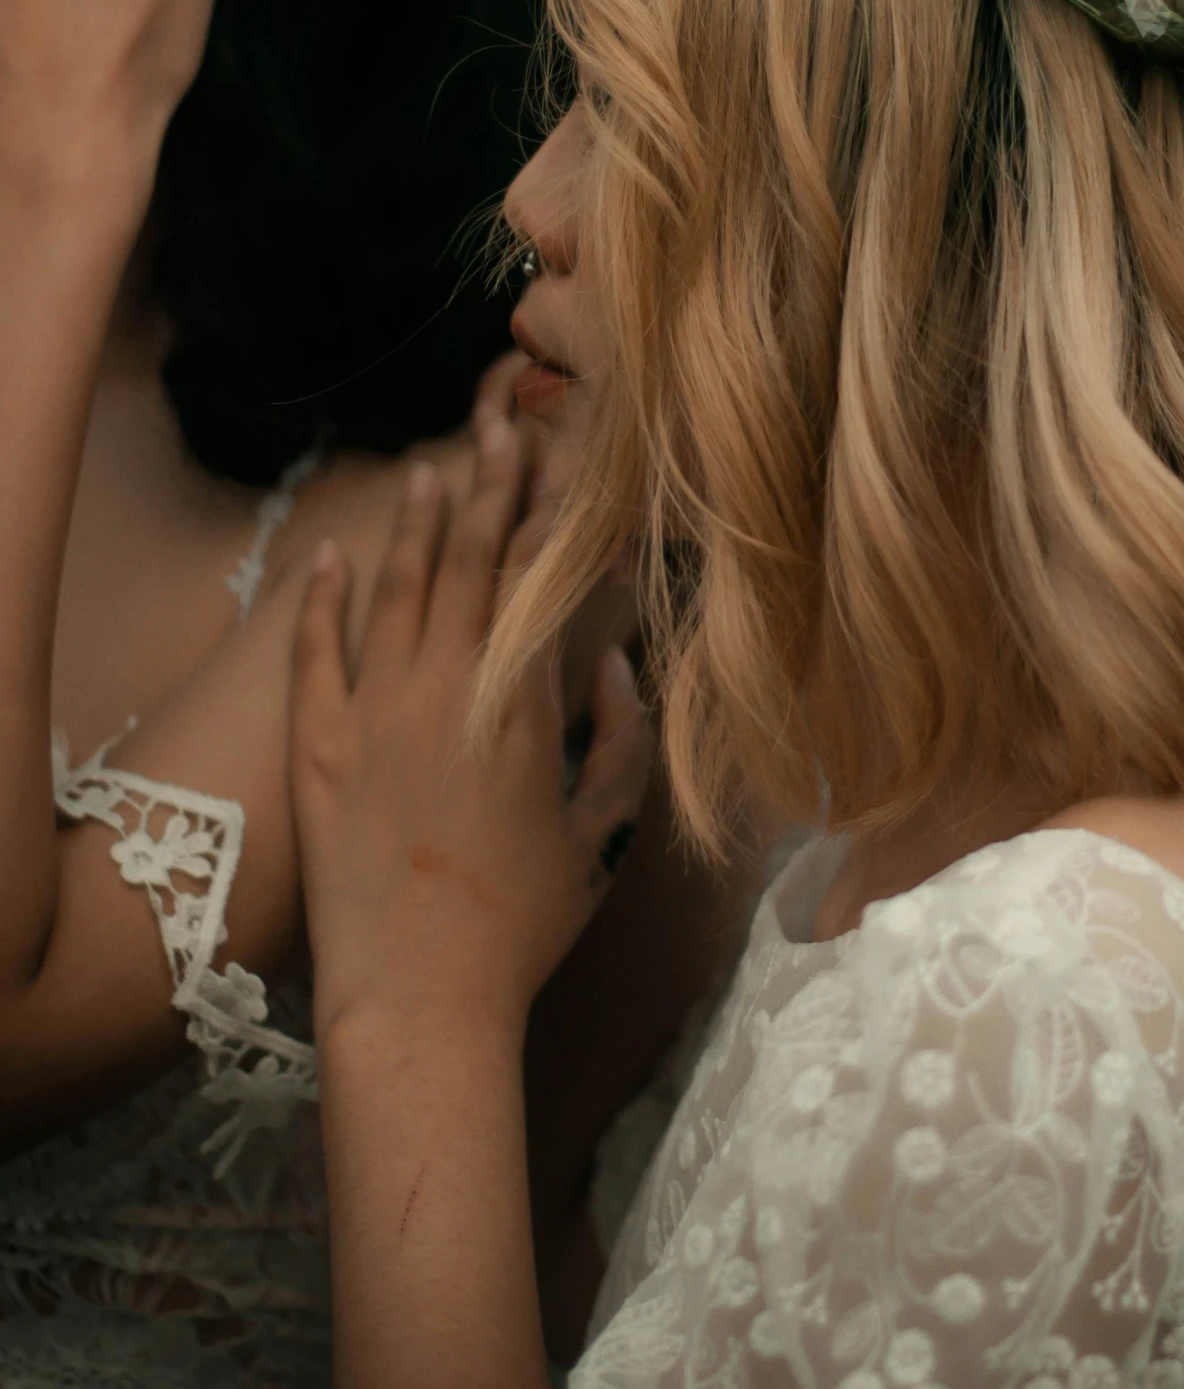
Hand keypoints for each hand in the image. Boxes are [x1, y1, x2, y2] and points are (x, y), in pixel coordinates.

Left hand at [291, 420, 652, 1050]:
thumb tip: (612, 661)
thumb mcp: (604, 834)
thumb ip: (624, 739)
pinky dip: (324, 597)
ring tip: (431, 469)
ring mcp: (376, 708)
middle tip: (499, 429)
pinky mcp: (317, 744)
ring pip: (398, 588)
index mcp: (523, 700)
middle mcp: (448, 682)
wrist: (419, 997)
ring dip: (416, 523)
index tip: (558, 461)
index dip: (548, 514)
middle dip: (488, 489)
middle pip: (468, 562)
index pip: (537, 578)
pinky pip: (317, 650)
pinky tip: (332, 555)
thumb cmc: (524, 924)